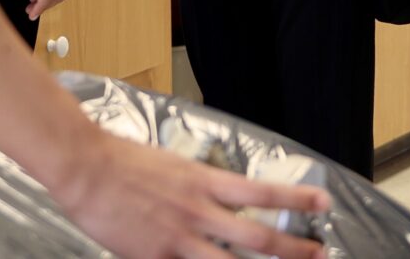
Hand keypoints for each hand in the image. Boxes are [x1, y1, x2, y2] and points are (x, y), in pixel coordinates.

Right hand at [53, 131, 329, 258]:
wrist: (86, 168)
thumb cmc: (123, 161)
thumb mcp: (171, 166)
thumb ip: (197, 187)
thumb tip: (216, 202)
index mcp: (203, 180)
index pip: (261, 190)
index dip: (296, 198)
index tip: (323, 202)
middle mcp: (199, 210)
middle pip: (258, 235)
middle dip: (294, 248)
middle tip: (319, 252)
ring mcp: (180, 237)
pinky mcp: (159, 256)